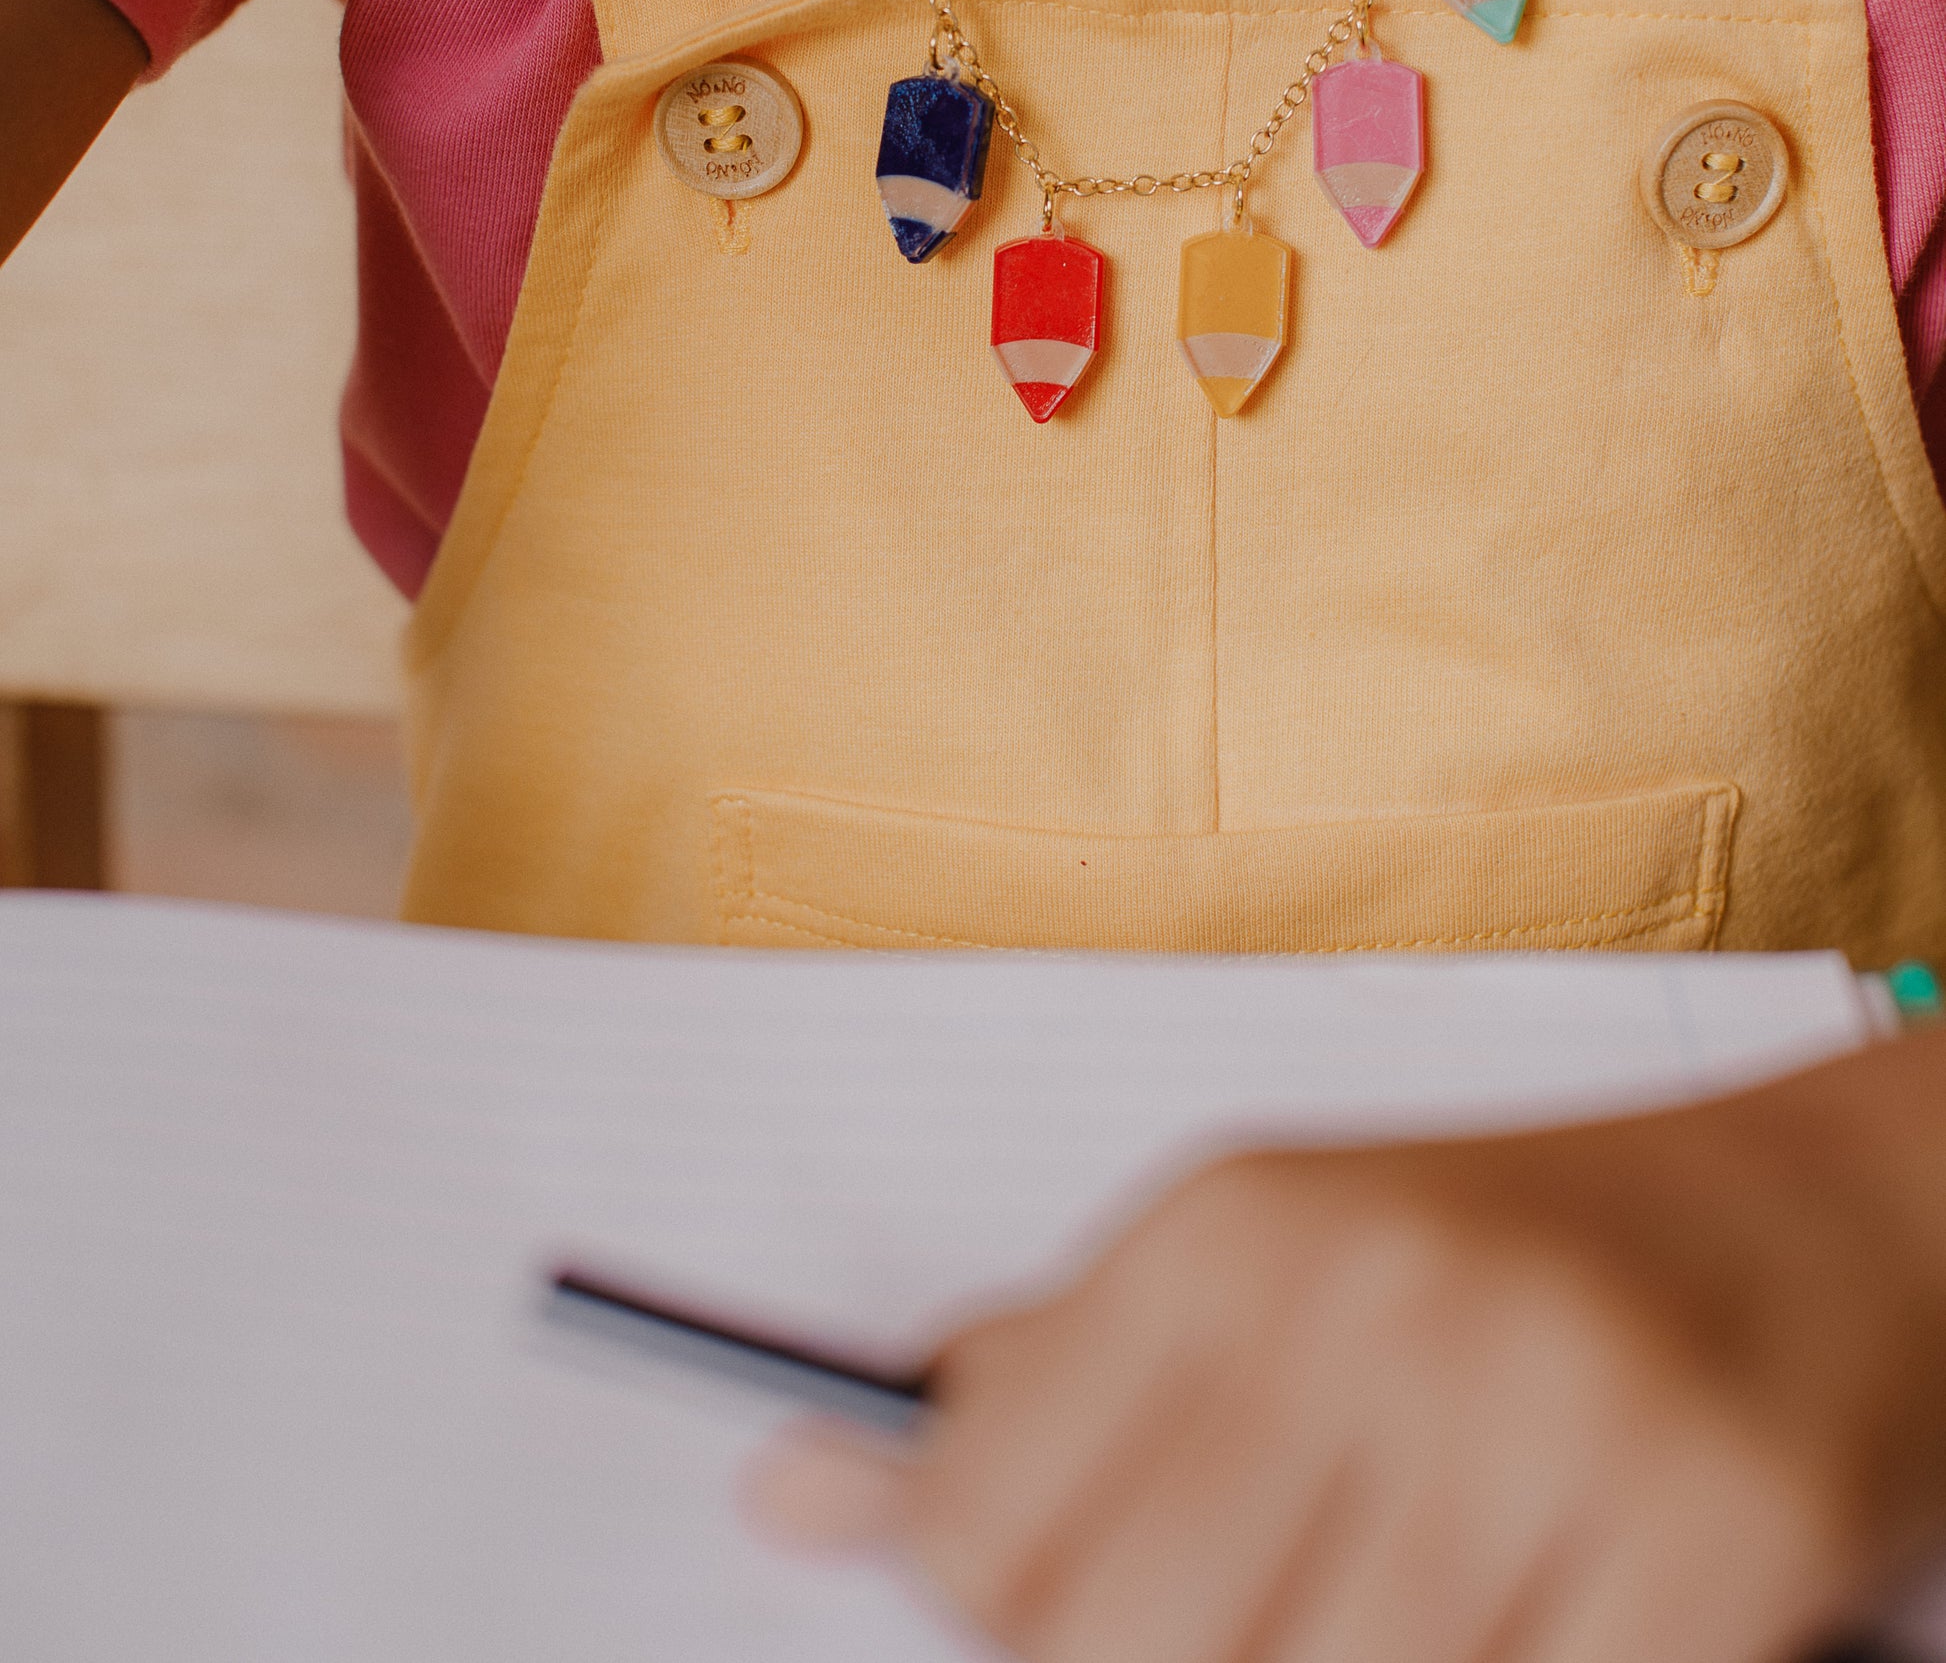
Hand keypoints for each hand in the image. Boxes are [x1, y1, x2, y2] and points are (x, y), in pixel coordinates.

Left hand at [750, 1033, 1945, 1662]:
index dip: (993, 1624)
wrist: (1834, 1215)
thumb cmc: (1517, 1259)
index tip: (1060, 1617)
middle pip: (1121, 1655)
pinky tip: (1526, 1635)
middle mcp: (1373, 1304)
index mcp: (1233, 1229)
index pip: (981, 1527)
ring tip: (1403, 1609)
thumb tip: (778, 1494)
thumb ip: (1038, 1390)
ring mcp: (1547, 1420)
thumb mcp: (1264, 1269)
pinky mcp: (1712, 1541)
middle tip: (1268, 1619)